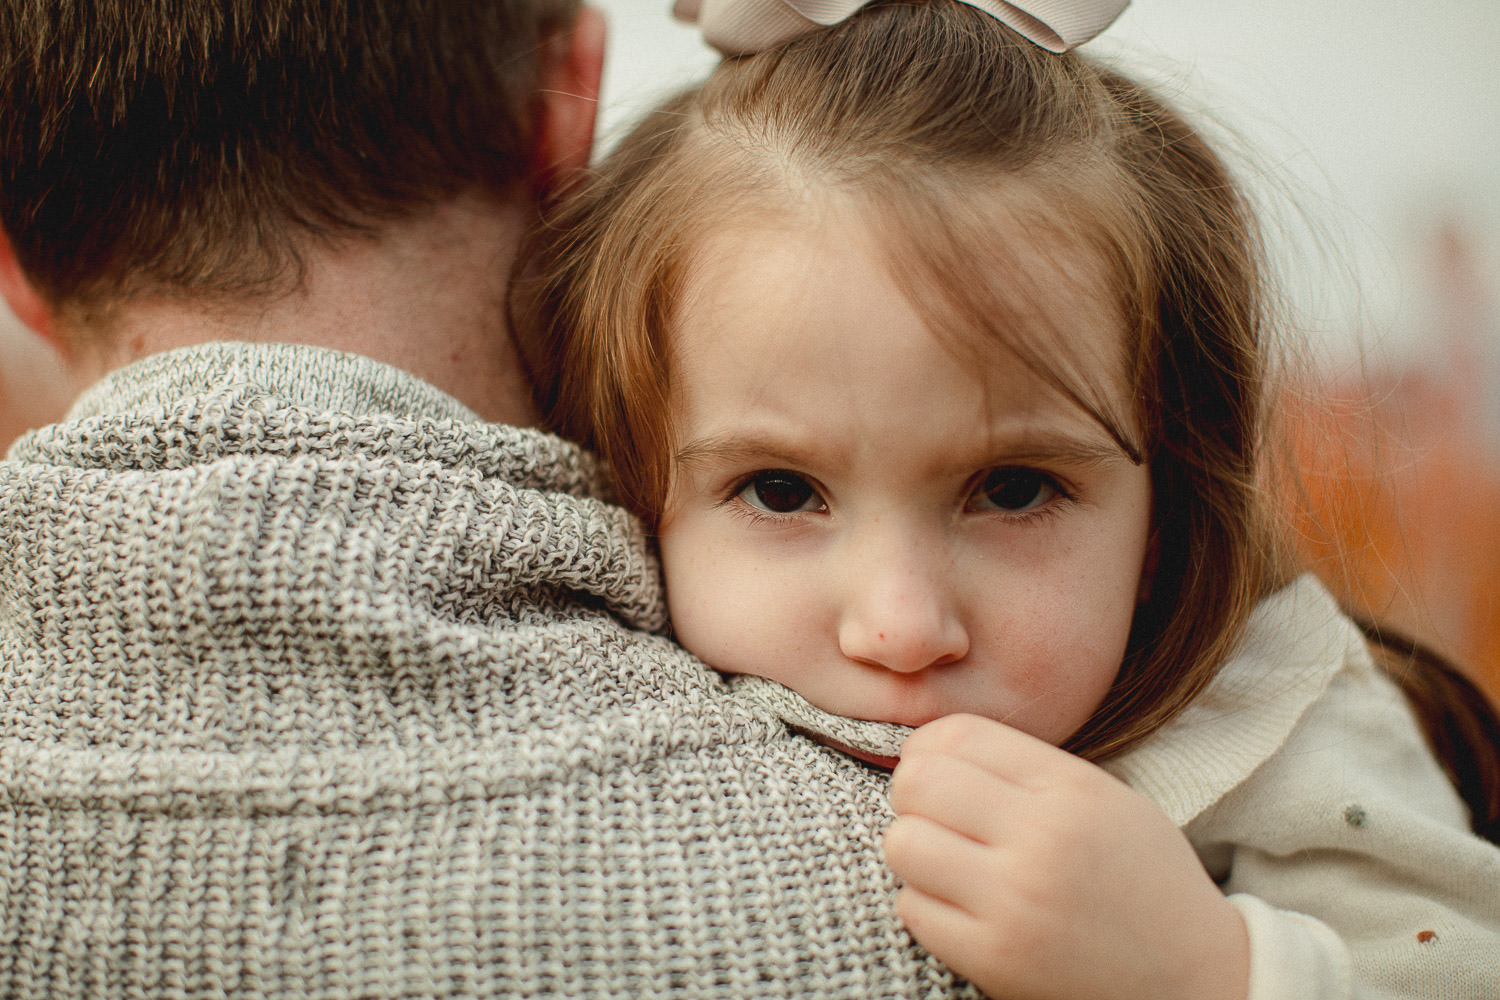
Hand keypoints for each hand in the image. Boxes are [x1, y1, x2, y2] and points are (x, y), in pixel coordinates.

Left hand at [884, 714, 1248, 999]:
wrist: (1194, 975)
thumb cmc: (1139, 877)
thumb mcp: (1102, 798)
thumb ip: (1023, 769)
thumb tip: (929, 748)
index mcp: (1071, 788)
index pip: (957, 734)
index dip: (928, 747)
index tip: (936, 768)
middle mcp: (1042, 839)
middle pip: (917, 783)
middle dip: (913, 794)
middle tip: (935, 815)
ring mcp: (1016, 903)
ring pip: (904, 844)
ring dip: (915, 850)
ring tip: (947, 861)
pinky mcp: (996, 958)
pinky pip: (914, 909)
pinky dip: (926, 904)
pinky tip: (962, 906)